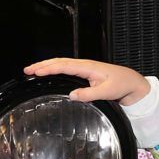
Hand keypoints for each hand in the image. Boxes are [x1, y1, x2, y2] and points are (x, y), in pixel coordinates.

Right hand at [22, 57, 149, 106]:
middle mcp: (84, 65)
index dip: (49, 68)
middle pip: (59, 62)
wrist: (132, 83)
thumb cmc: (121, 85)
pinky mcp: (85, 74)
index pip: (64, 65)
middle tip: (27, 70)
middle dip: (42, 65)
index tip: (36, 71)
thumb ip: (90, 94)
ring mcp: (84, 69)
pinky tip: (48, 74)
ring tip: (32, 70)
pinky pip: (66, 69)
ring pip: (61, 64)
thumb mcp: (107, 92)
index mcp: (88, 67)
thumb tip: (72, 96)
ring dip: (47, 66)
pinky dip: (55, 69)